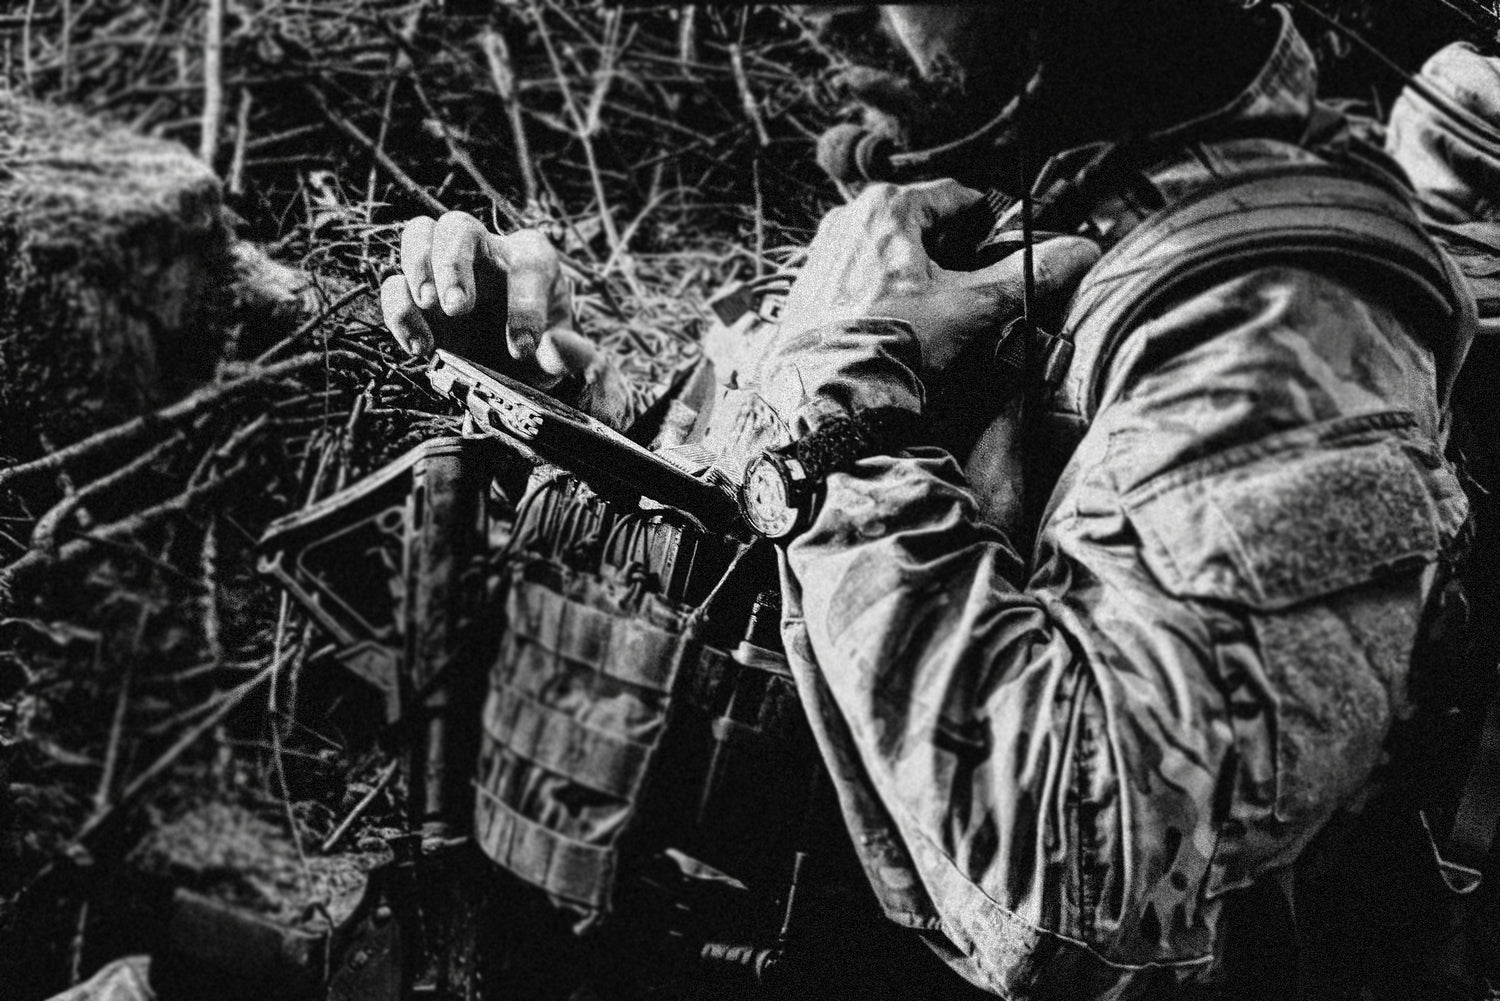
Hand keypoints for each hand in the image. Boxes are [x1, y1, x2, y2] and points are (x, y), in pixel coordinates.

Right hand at [381, 212, 596, 390]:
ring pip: (418, 234)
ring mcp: (444, 269)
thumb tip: (558, 347)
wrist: (512, 369)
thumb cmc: (543, 350)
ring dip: (418, 268)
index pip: (528, 265)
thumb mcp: (565, 356)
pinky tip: (422, 347)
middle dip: (453, 264)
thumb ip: (571, 354)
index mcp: (532, 259)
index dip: (525, 307)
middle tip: (458, 309)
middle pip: (458, 226)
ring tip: (432, 309)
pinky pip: (393, 285)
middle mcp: (485, 252)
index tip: (523, 349)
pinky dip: (399, 311)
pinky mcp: (416, 296)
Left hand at [776, 180, 1099, 377]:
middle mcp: (849, 217)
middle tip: (963, 291)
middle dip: (947, 253)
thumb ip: (1025, 276)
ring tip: (928, 315)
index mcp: (888, 206)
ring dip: (912, 274)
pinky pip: (857, 274)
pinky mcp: (809, 283)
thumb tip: (1077, 253)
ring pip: (887, 250)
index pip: (955, 195)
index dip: (984, 222)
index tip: (996, 246)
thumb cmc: (888, 342)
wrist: (827, 389)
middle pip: (920, 223)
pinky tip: (891, 324)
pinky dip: (879, 292)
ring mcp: (824, 249)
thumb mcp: (969, 306)